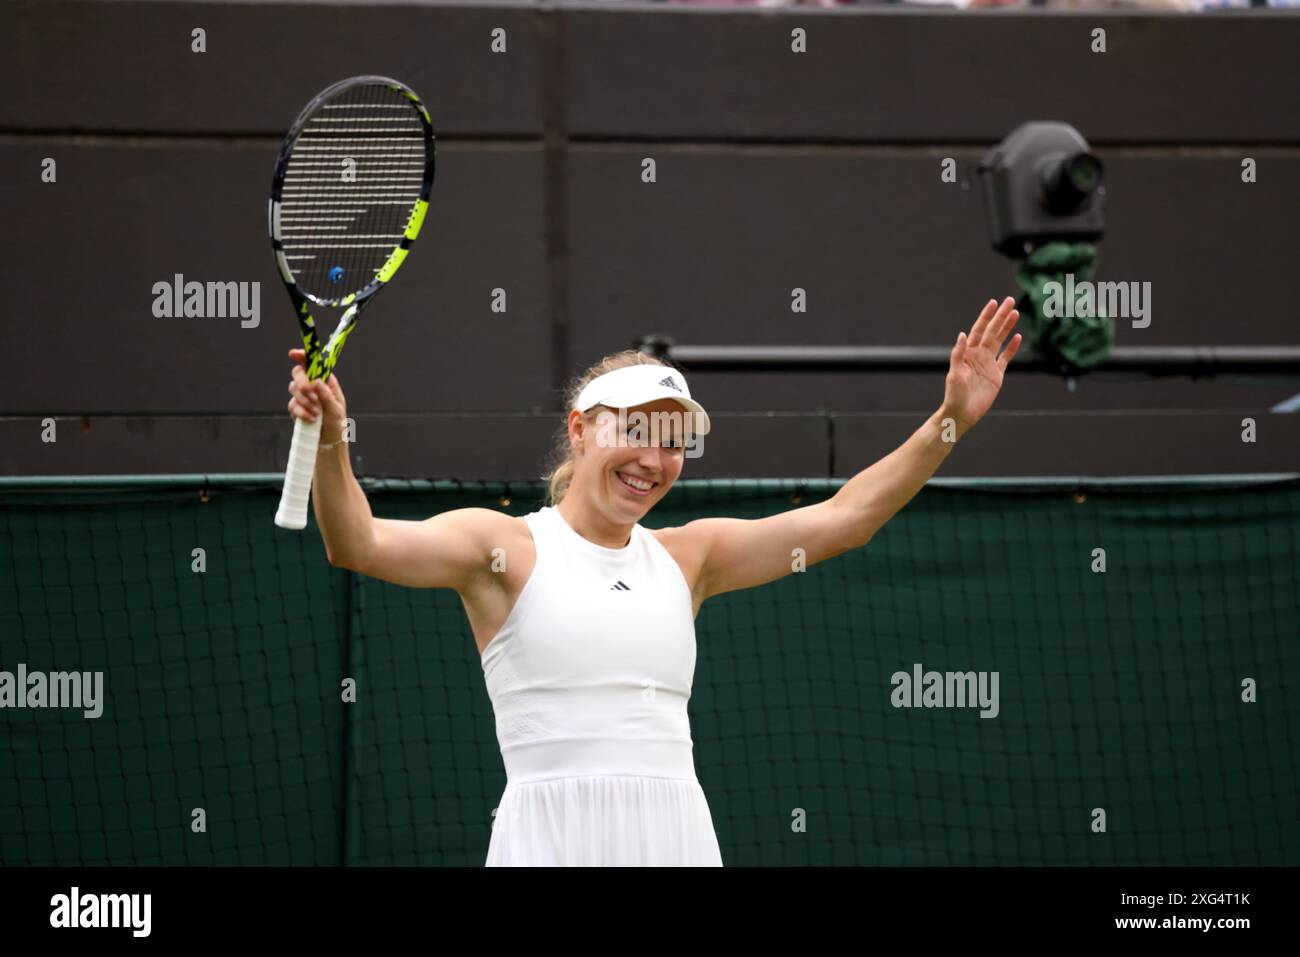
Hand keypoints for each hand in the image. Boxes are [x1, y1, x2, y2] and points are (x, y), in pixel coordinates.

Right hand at [286, 348, 348, 438]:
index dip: (302, 355)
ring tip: (317, 413)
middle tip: (312, 396)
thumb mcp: (336, 409)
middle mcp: (312, 385)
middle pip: (298, 372)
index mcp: (325, 381)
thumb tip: (316, 380)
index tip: (293, 354)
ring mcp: (302, 396)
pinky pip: (292, 405)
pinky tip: (312, 419)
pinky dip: (302, 413)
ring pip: (293, 388)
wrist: (328, 440)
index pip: (313, 364)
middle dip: (303, 383)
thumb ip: (327, 395)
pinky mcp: (295, 407)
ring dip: (305, 401)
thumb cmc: (336, 422)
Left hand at [942, 297, 1021, 431]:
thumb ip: (958, 354)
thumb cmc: (954, 395)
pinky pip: (1006, 358)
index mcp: (968, 353)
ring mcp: (988, 364)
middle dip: (1001, 316)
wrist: (962, 413)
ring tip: (1015, 313)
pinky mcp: (996, 375)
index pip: (979, 330)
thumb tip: (962, 335)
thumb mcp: (954, 374)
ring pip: (1000, 341)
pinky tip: (1018, 336)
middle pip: (992, 331)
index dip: (986, 316)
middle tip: (1010, 301)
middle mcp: (979, 355)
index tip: (993, 303)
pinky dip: (1012, 348)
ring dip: (1007, 327)